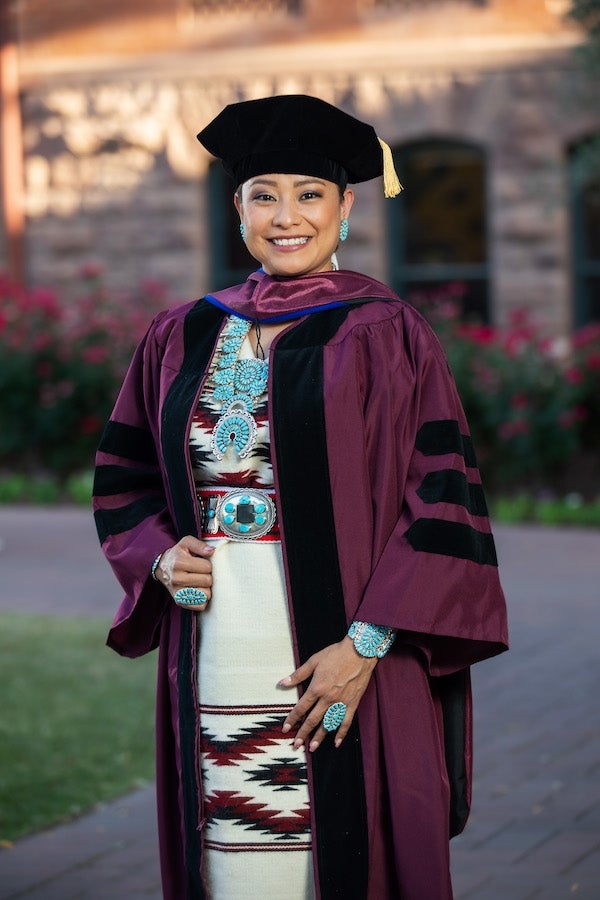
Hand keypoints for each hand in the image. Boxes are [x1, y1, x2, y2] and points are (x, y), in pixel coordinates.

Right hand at [155, 535, 214, 608]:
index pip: (207, 567)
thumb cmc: (178, 554)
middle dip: (207, 576)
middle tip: (200, 573)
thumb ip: (200, 545)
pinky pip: (200, 606)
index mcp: (180, 563)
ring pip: (206, 594)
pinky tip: (198, 591)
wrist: (162, 567)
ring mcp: (178, 592)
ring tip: (199, 582)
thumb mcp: (186, 543)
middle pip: (207, 581)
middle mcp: (177, 579)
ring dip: (206, 588)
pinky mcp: (180, 602)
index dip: (207, 565)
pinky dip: (202, 599)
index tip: (200, 563)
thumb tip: (212, 551)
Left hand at [279, 636, 376, 751]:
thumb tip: (282, 683)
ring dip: (319, 737)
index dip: (292, 718)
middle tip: (296, 745)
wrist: (359, 653)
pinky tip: (336, 743)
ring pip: (328, 724)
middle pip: (313, 720)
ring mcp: (341, 703)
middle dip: (303, 733)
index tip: (285, 728)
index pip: (301, 708)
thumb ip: (298, 674)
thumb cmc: (335, 655)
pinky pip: (346, 722)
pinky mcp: (352, 704)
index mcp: (317, 688)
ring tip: (312, 748)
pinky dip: (341, 733)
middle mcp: (328, 699)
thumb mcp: (314, 661)